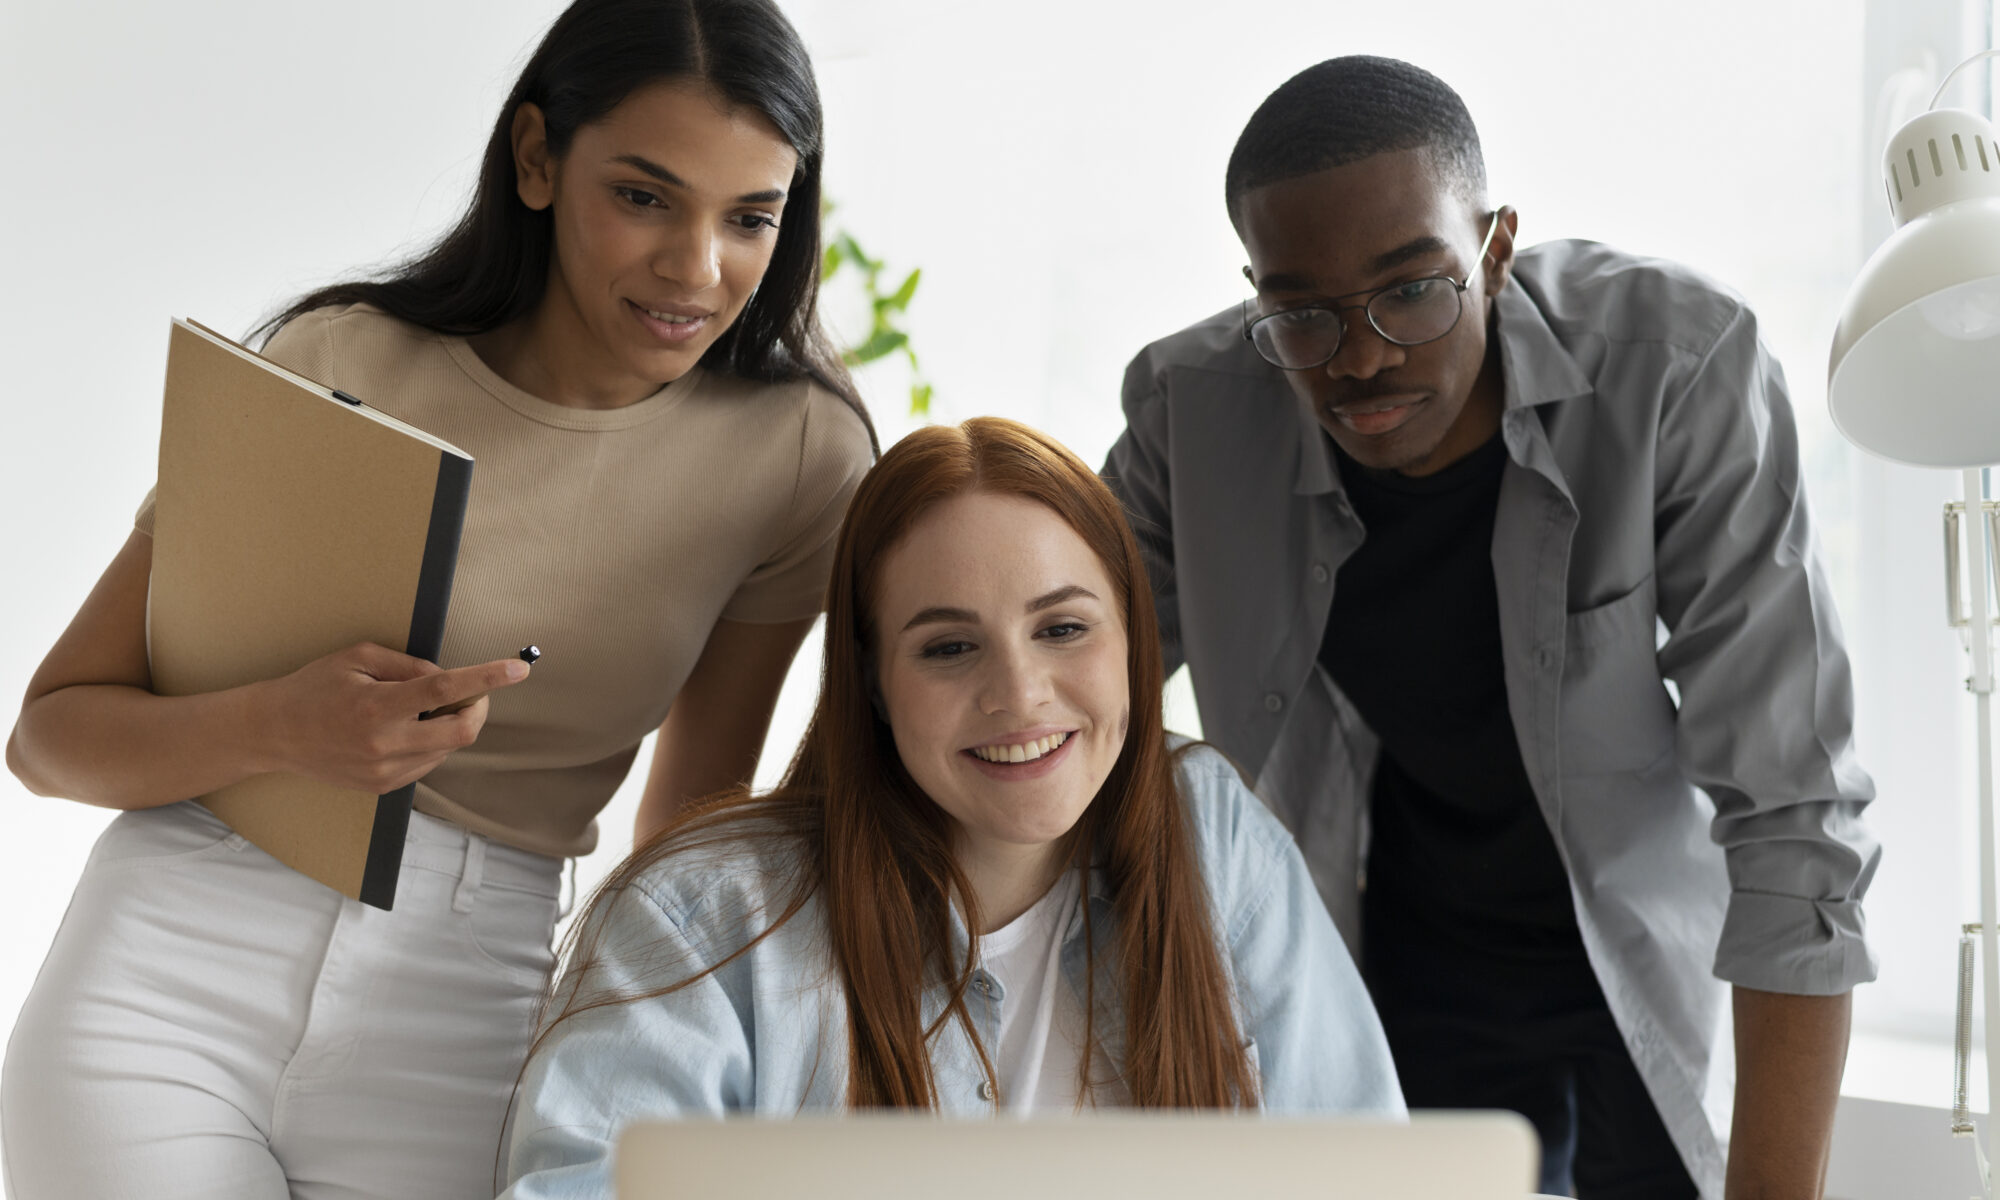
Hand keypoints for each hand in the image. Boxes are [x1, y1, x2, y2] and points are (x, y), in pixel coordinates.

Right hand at [256, 642, 529, 792]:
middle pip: (461, 731)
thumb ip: (408, 666)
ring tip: (417, 708)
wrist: (273, 733)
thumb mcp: (358, 658)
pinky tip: (404, 728)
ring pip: (447, 748)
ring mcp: (385, 772)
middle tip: (470, 693)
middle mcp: (384, 744)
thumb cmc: (315, 687)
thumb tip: (448, 677)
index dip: (487, 679)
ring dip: (450, 724)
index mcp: (377, 707)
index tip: (519, 669)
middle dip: (478, 708)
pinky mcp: (383, 787)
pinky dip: (431, 742)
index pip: (445, 690)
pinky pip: (428, 762)